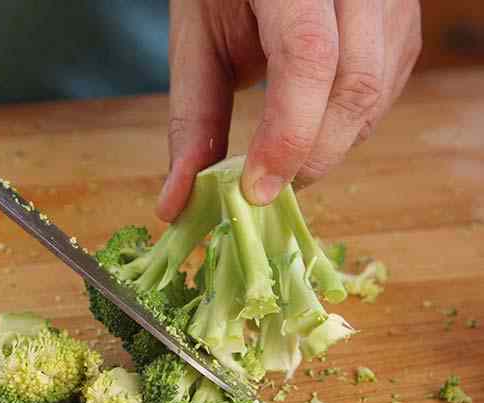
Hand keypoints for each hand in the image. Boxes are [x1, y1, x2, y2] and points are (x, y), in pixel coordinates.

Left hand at [158, 0, 420, 218]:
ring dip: (328, 147)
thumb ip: (193, 120)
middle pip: (355, 84)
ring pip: (375, 94)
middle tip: (265, 190)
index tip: (256, 189)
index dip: (288, 132)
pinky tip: (310, 129)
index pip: (309, 56)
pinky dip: (346, 128)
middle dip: (310, 155)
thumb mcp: (197, 43)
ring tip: (281, 160)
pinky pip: (385, 91)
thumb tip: (175, 205)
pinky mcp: (403, 21)